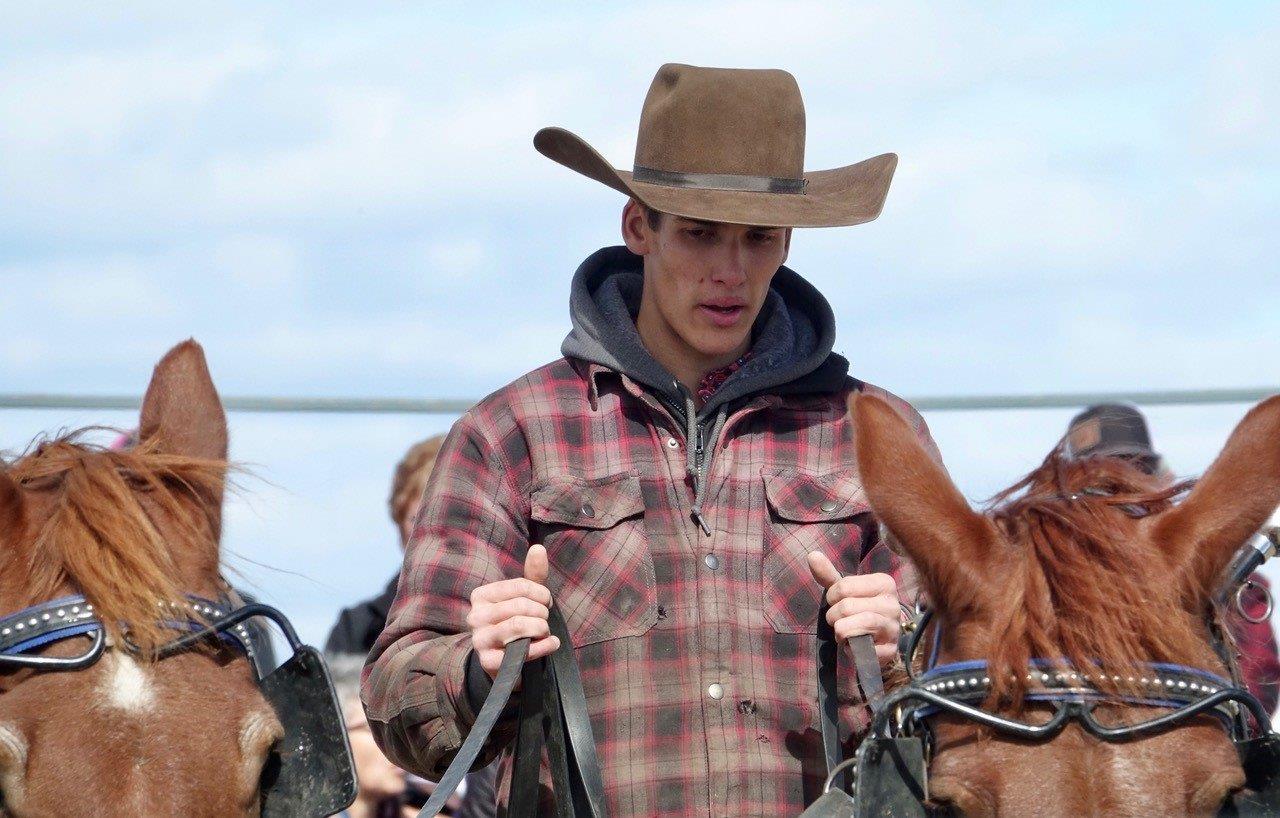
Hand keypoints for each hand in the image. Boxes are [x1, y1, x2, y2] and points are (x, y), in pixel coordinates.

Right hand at [467, 544, 559, 678]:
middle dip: (542, 613)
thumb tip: (539, 548)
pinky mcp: (489, 662)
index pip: (520, 586)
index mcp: (481, 596)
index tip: (547, 602)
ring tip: (545, 632)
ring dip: (542, 628)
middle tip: (546, 619)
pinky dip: (543, 646)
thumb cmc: (517, 623)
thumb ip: (533, 575)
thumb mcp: (525, 598)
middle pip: (520, 606)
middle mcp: (475, 616)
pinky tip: (551, 644)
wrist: (506, 664)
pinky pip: (522, 651)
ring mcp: (480, 640)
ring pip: (519, 626)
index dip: (541, 593)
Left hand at [807, 551, 900, 665]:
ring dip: (839, 631)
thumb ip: (828, 574)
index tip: (838, 602)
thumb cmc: (858, 609)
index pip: (844, 586)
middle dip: (834, 616)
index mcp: (884, 583)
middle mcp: (893, 604)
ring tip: (843, 632)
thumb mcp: (844, 591)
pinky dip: (848, 648)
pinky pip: (859, 648)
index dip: (832, 597)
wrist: (877, 640)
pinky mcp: (890, 651)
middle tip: (840, 620)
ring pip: (852, 626)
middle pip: (846, 607)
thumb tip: (812, 555)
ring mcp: (893, 629)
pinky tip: (852, 645)